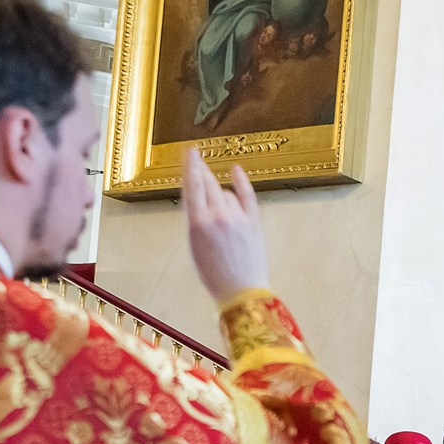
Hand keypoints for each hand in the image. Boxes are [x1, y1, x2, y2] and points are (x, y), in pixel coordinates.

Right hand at [182, 148, 270, 302]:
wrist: (242, 291)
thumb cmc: (215, 275)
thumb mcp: (194, 247)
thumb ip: (195, 220)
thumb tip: (197, 200)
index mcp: (198, 224)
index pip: (193, 187)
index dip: (191, 167)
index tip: (190, 153)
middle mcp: (218, 217)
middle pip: (209, 184)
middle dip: (202, 171)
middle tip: (198, 161)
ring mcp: (238, 218)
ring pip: (225, 193)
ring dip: (220, 193)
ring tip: (216, 205)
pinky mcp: (254, 222)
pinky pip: (247, 195)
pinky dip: (242, 182)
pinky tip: (236, 170)